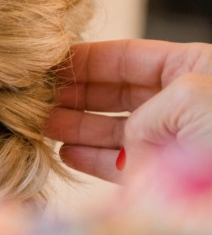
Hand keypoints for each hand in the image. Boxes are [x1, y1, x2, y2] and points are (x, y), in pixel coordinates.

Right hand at [46, 39, 211, 181]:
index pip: (128, 57)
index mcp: (192, 67)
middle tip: (41, 97)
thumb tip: (126, 135)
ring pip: (112, 130)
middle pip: (114, 93)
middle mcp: (177, 102)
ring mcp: (167, 140)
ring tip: (44, 124)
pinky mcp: (159, 177)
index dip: (89, 60)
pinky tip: (66, 153)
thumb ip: (144, 108)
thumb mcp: (189, 95)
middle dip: (75, 94)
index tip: (53, 64)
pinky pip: (118, 165)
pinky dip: (91, 160)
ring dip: (76, 127)